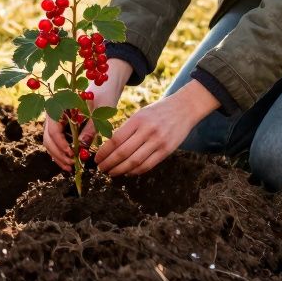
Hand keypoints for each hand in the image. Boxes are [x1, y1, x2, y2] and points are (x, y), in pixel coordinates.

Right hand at [43, 58, 131, 170]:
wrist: (106, 87)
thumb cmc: (103, 96)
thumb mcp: (99, 112)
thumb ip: (90, 128)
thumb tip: (81, 146)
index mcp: (59, 104)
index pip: (53, 128)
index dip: (60, 143)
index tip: (71, 153)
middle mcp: (53, 112)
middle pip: (48, 137)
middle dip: (58, 153)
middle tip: (72, 164)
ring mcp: (56, 120)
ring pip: (50, 141)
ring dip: (58, 155)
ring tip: (70, 167)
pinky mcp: (61, 126)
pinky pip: (56, 141)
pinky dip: (60, 152)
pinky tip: (69, 162)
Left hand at [95, 79, 219, 176]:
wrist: (184, 108)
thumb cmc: (158, 111)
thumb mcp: (141, 114)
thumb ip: (127, 129)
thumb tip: (109, 147)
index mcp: (137, 119)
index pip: (115, 140)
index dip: (104, 152)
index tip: (97, 159)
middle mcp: (147, 130)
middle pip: (123, 153)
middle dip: (109, 164)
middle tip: (101, 169)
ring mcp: (158, 141)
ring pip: (134, 162)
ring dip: (120, 170)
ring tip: (111, 173)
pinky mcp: (167, 150)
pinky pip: (148, 165)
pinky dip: (135, 171)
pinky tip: (127, 172)